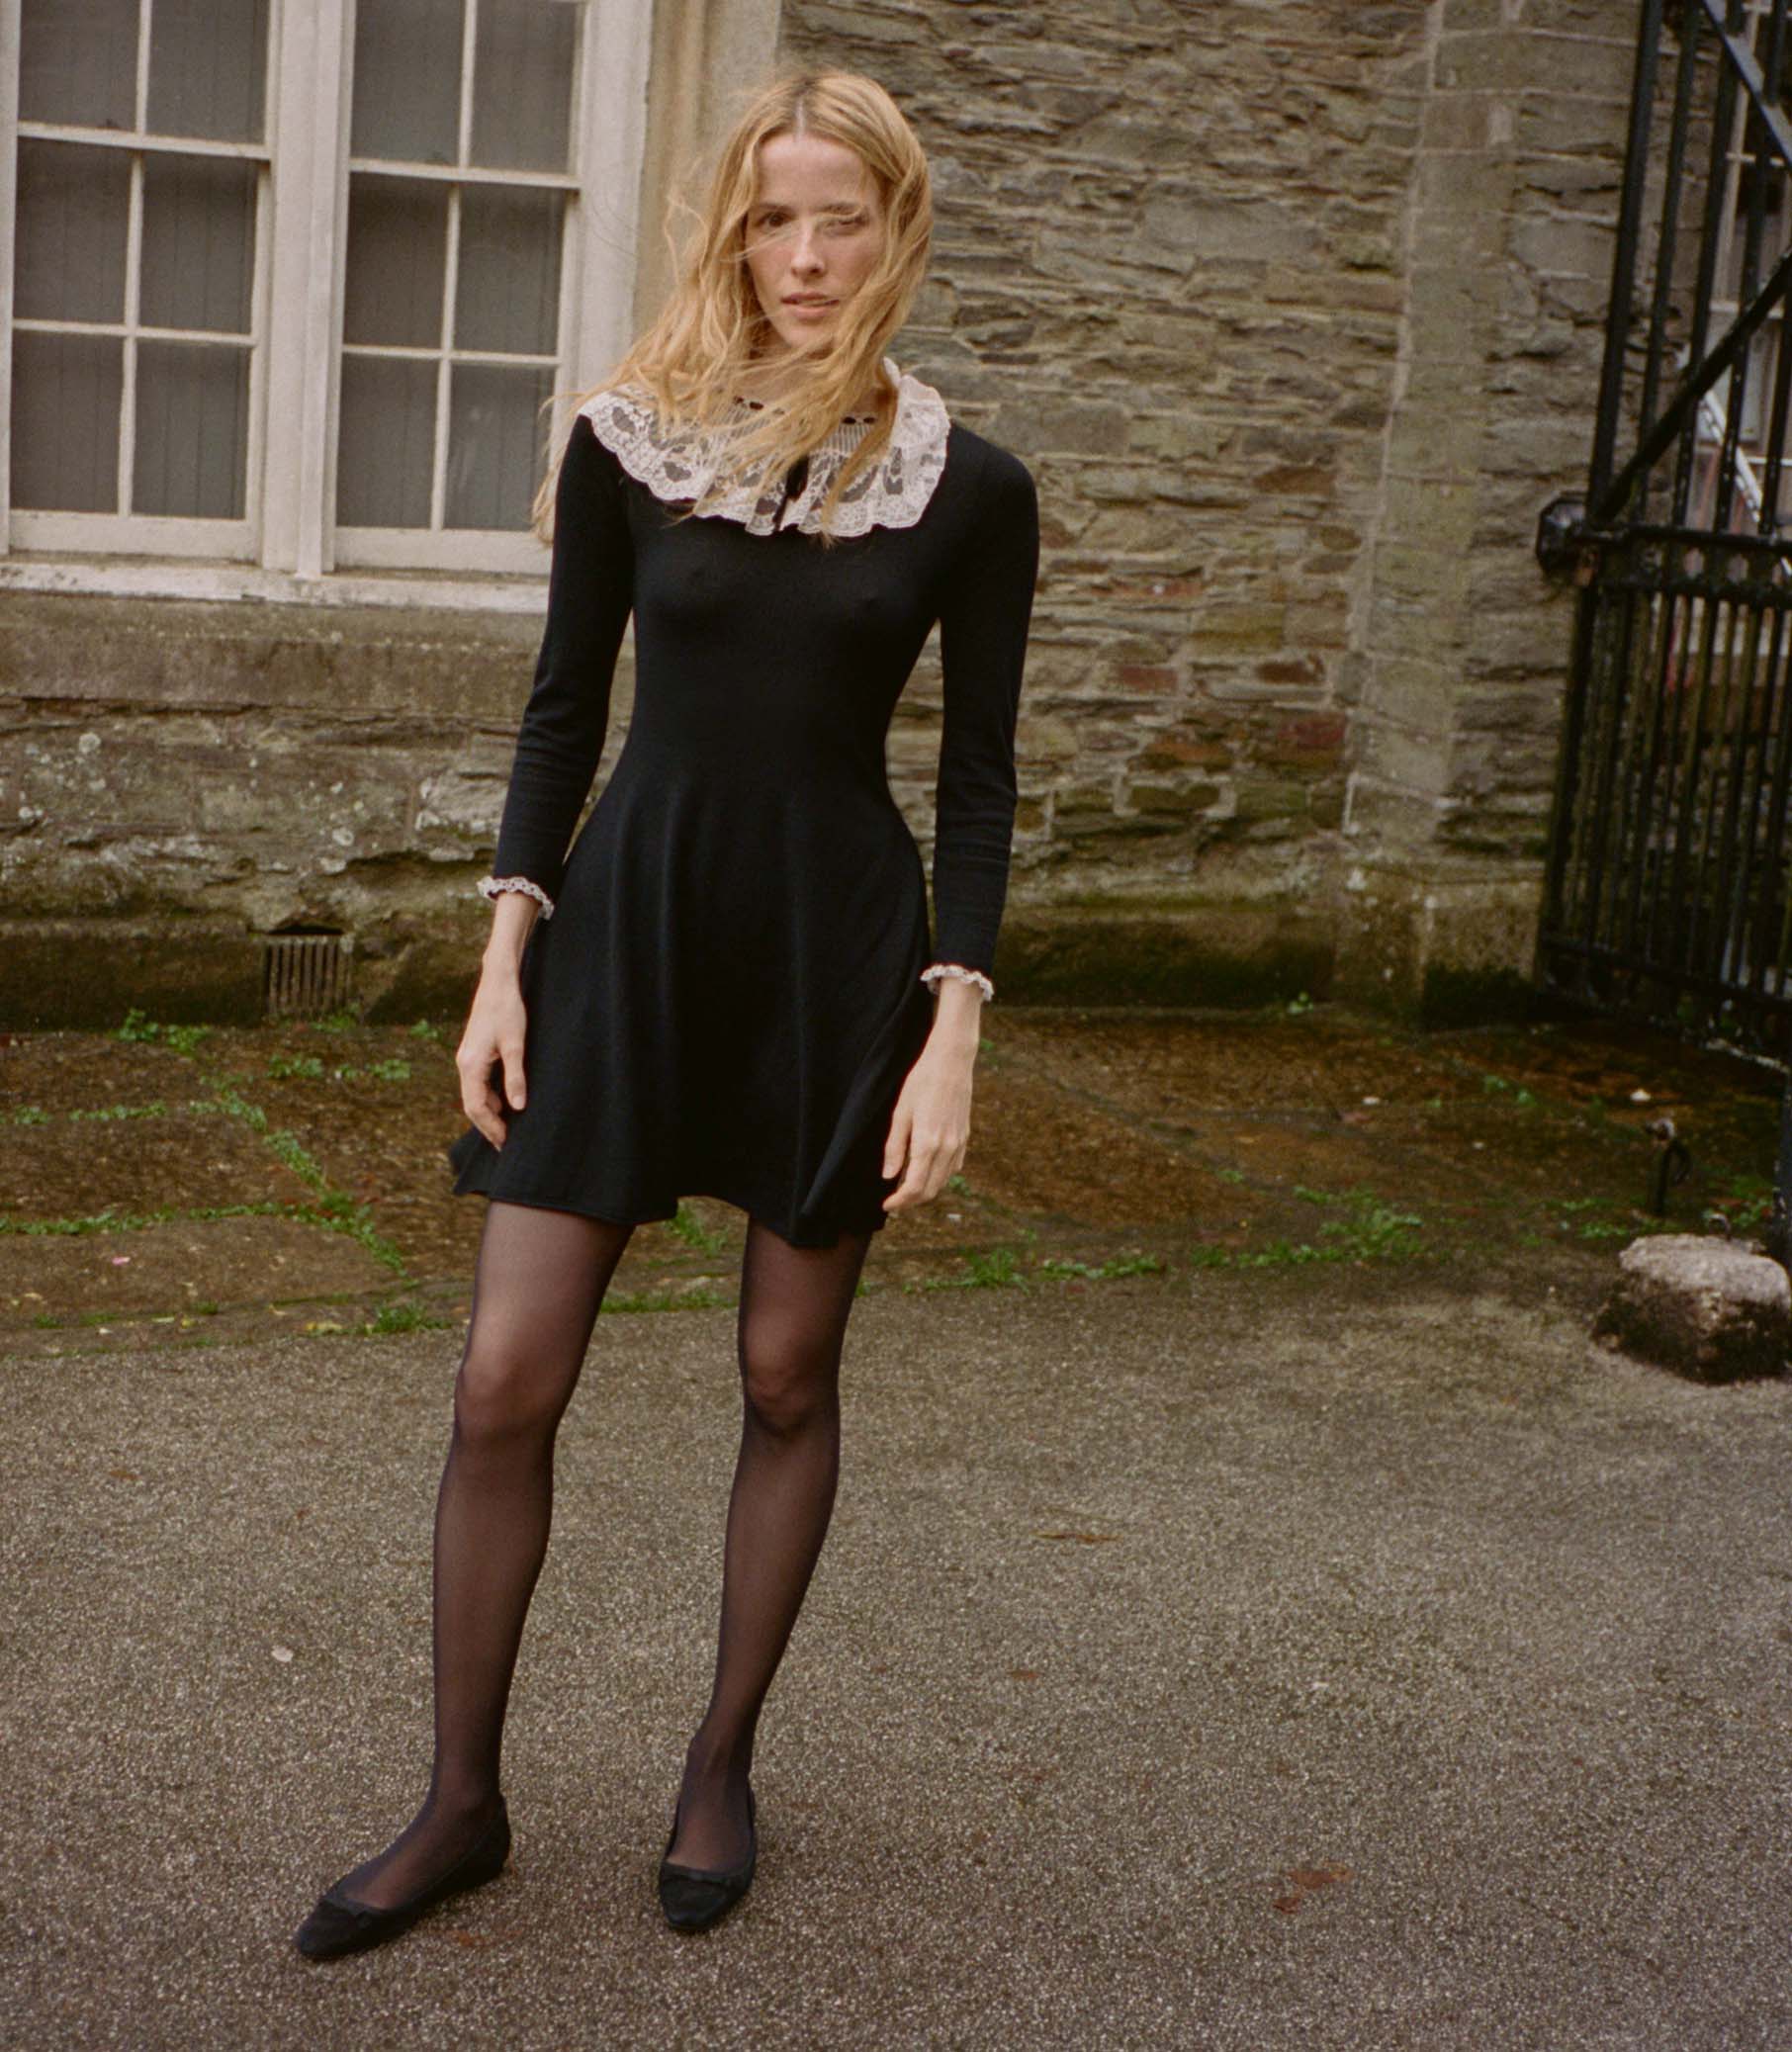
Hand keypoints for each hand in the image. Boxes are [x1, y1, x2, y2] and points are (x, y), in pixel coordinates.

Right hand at [457, 969, 528, 1148]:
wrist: (498, 983)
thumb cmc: (508, 1010)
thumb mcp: (516, 1045)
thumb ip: (516, 1077)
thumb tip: (517, 1108)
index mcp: (471, 1065)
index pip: (475, 1107)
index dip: (490, 1128)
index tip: (505, 1143)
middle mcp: (464, 1064)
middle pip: (471, 1105)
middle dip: (488, 1125)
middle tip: (505, 1144)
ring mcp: (467, 1058)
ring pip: (474, 1094)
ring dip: (488, 1112)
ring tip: (506, 1128)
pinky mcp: (474, 1053)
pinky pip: (477, 1083)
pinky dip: (488, 1098)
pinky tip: (504, 1104)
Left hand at [881, 1039, 974, 1216]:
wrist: (951, 1062)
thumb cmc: (921, 1082)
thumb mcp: (900, 1113)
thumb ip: (894, 1147)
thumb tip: (889, 1176)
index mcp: (927, 1144)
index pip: (914, 1187)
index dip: (899, 1201)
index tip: (887, 1204)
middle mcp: (947, 1148)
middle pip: (930, 1190)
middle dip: (911, 1202)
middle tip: (894, 1200)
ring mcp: (959, 1143)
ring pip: (943, 1181)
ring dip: (925, 1191)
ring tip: (906, 1187)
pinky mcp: (965, 1137)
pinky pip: (953, 1168)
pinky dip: (939, 1177)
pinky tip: (927, 1171)